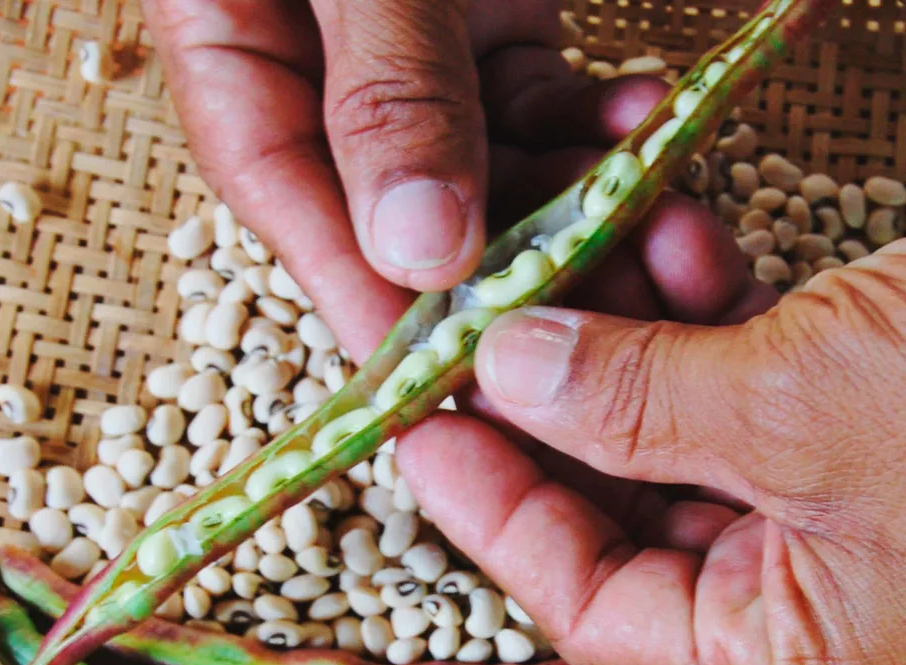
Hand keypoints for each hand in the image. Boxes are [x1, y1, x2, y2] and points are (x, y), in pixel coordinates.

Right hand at [141, 0, 701, 356]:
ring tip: (666, 193)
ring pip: (498, 179)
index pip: (304, 222)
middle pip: (416, 221)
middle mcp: (321, 82)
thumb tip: (417, 248)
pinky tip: (658, 113)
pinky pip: (544, 110)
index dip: (381, 317)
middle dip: (520, 269)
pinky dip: (603, 126)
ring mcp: (408, 58)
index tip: (460, 388)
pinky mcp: (482, 23)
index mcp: (239, 64)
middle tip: (617, 300)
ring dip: (585, 201)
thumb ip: (386, 84)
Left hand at [398, 148, 905, 664]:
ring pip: (684, 437)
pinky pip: (751, 382)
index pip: (596, 607)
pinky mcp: (878, 419)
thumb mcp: (804, 400)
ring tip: (580, 252)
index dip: (494, 513)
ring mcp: (854, 507)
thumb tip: (505, 372)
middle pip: (628, 518)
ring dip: (629, 345)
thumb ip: (634, 397)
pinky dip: (708, 316)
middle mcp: (824, 600)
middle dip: (552, 414)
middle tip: (472, 329)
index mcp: (809, 658)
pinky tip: (678, 236)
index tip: (416, 427)